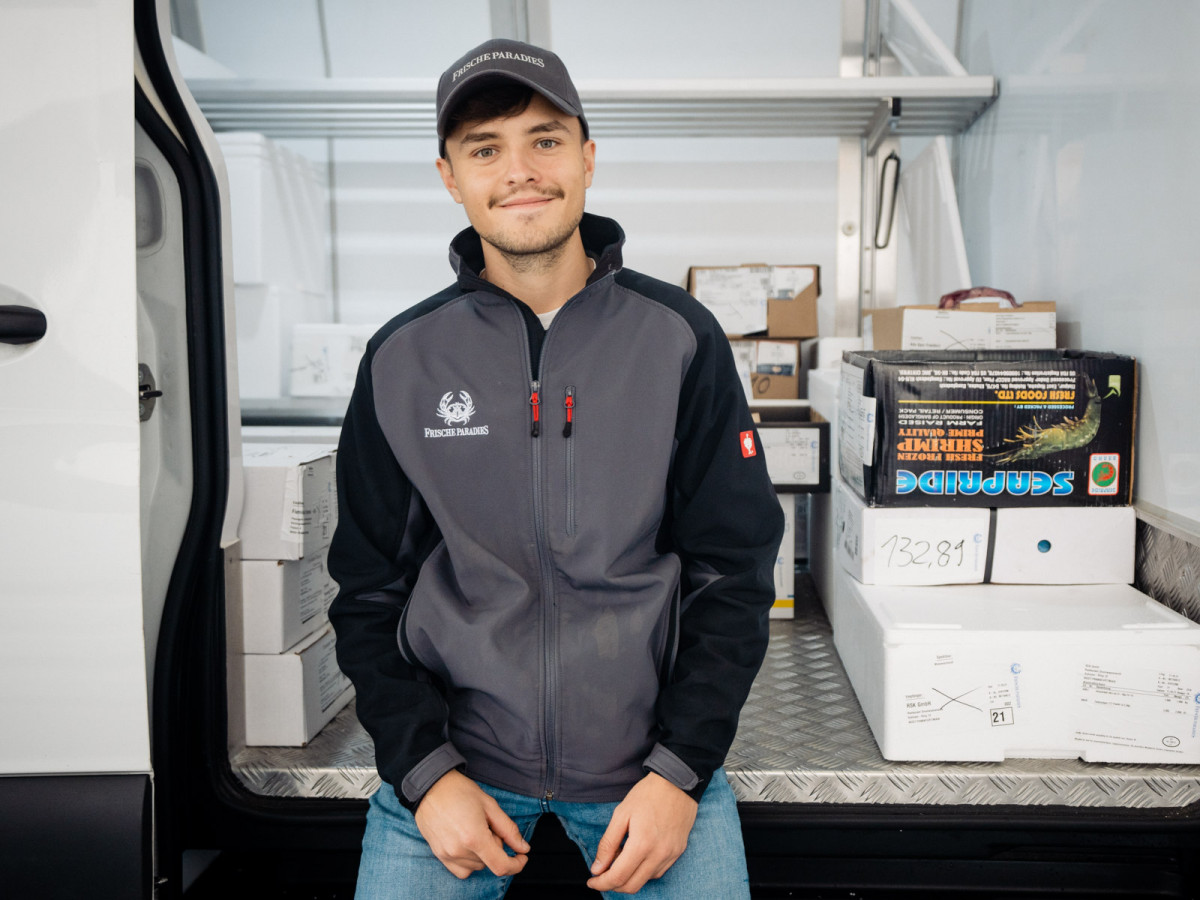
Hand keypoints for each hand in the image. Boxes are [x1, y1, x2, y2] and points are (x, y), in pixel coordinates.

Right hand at [413, 770, 529, 879]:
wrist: (430, 786)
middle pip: (490, 862)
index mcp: (474, 837)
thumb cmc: (460, 791)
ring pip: (477, 866)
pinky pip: (462, 870)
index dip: (516, 864)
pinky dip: (470, 862)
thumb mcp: (490, 805)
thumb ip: (509, 830)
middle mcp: (459, 851)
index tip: (522, 856)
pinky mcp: (439, 855)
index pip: (501, 865)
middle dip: (496, 846)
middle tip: (488, 825)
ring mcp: (447, 855)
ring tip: (475, 830)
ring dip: (483, 854)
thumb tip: (523, 848)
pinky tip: (468, 843)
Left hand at [586, 772, 698, 893]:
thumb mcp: (621, 814)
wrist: (678, 781)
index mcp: (642, 844)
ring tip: (619, 859)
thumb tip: (597, 868)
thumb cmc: (648, 794)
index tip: (591, 880)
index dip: (601, 883)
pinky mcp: (678, 852)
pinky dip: (643, 871)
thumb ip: (608, 844)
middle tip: (601, 874)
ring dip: (628, 878)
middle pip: (632, 885)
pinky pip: (658, 872)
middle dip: (613, 885)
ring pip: (645, 880)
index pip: (618, 877)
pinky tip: (636, 858)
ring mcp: (671, 855)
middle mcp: (659, 854)